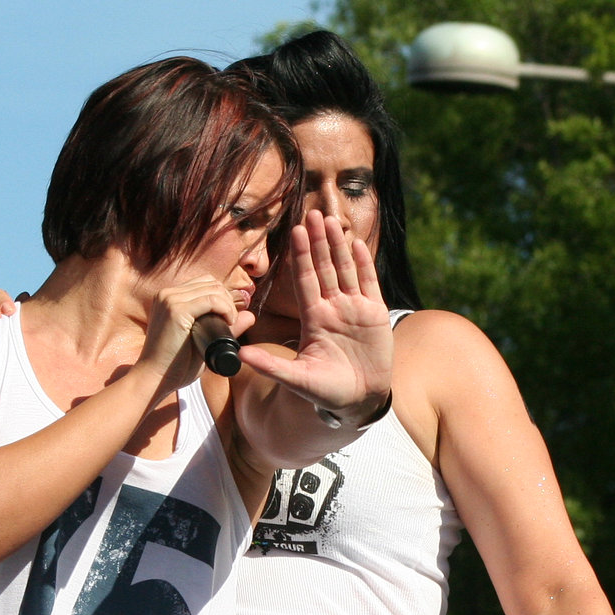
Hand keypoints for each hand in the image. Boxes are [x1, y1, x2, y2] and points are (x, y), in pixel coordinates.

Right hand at [139, 278, 250, 386]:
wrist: (154, 379)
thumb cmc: (176, 365)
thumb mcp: (202, 341)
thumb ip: (224, 327)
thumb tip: (250, 316)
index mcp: (169, 297)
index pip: (204, 283)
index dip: (222, 297)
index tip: (230, 318)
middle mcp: (167, 294)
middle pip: (210, 282)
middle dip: (227, 299)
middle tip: (232, 323)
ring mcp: (170, 300)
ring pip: (213, 289)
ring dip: (228, 305)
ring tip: (230, 324)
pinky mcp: (176, 310)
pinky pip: (211, 300)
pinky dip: (225, 309)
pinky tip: (229, 322)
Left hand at [240, 211, 390, 418]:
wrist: (359, 401)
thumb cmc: (326, 392)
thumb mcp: (297, 379)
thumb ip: (270, 366)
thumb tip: (239, 355)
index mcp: (313, 319)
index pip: (305, 280)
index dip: (300, 257)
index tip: (294, 232)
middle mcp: (332, 309)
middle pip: (324, 268)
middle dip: (317, 242)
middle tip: (311, 213)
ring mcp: (354, 309)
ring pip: (345, 270)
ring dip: (338, 246)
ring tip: (331, 221)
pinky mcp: (375, 314)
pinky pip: (369, 284)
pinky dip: (364, 264)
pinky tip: (357, 244)